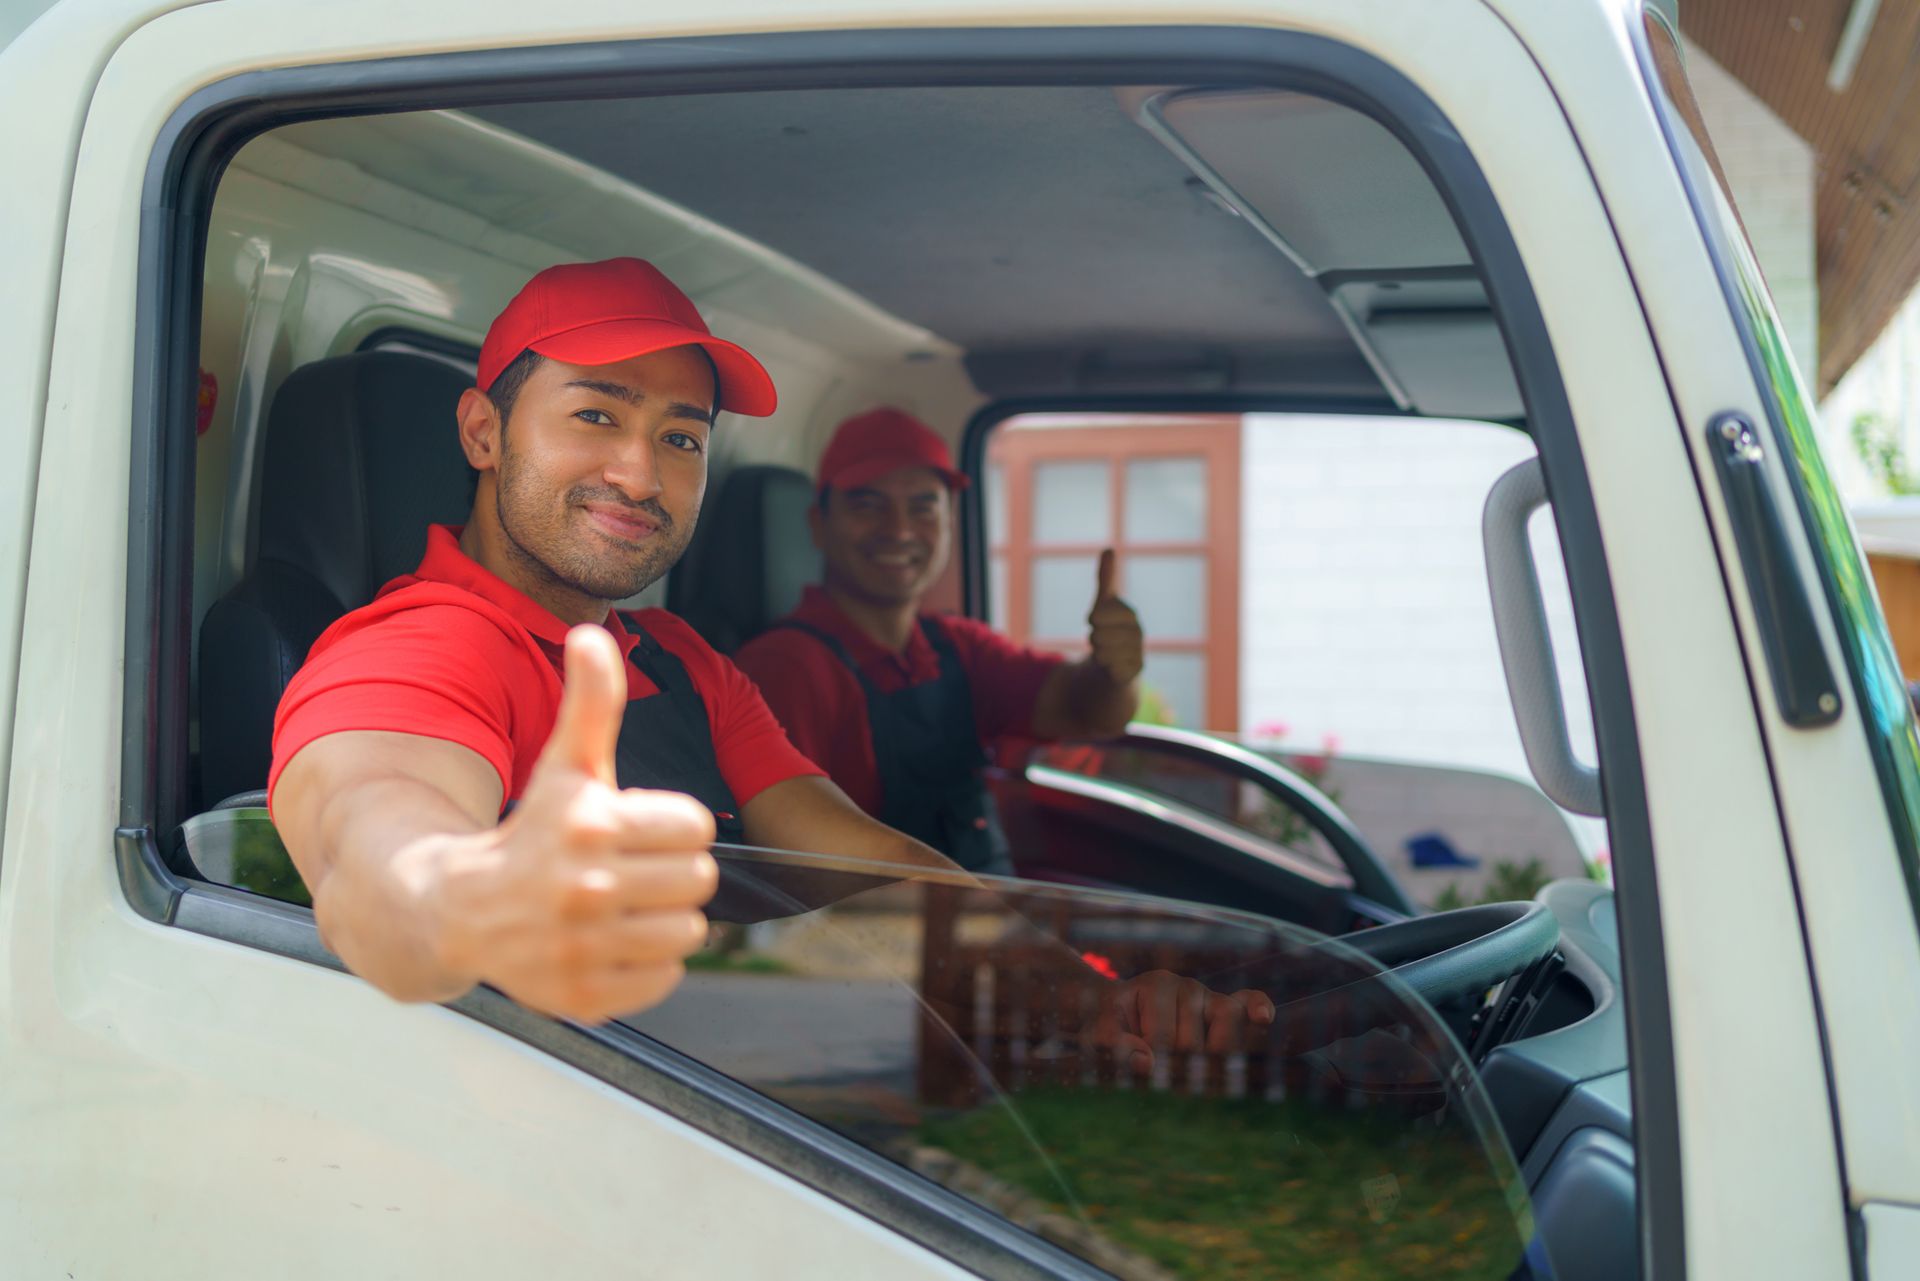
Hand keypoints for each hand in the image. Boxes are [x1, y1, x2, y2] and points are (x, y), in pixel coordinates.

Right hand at [424, 626, 717, 1023]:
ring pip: (689, 932)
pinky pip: (666, 979)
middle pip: (698, 882)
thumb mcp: (564, 765)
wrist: (457, 910)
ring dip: (662, 919)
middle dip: (670, 872)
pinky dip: (646, 966)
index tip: (635, 830)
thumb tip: (591, 634)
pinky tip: (608, 945)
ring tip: (620, 908)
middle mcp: (586, 890)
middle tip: (629, 871)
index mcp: (591, 826)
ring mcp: (584, 948)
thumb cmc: (530, 832)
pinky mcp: (583, 996)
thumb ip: (591, 702)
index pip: (696, 827)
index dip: (672, 826)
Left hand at [1087, 549, 1143, 685]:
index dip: (1093, 619)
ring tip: (1108, 650)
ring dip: (1098, 654)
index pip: (1096, 616)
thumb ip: (1105, 577)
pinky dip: (1106, 668)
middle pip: (1096, 636)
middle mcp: (1138, 632)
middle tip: (1103, 638)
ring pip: (1101, 654)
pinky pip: (1109, 670)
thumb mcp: (1103, 601)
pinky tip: (1113, 664)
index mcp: (1130, 613)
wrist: (1120, 658)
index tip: (1097, 619)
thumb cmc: (1110, 626)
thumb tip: (1108, 548)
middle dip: (1094, 638)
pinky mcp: (1136, 672)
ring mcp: (1138, 652)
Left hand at [1087, 969, 1276, 1075]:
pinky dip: (1257, 1008)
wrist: (1114, 1011)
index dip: (1154, 1065)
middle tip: (1162, 1076)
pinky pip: (1248, 1000)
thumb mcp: (1099, 1032)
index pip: (1166, 1039)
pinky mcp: (1224, 1010)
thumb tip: (1147, 1063)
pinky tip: (1264, 1018)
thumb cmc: (1108, 1023)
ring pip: (1223, 1039)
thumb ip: (1116, 1045)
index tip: (1142, 1072)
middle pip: (1196, 1045)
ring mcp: (1209, 996)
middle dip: (1179, 1069)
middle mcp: (1188, 986)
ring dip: (1206, 1064)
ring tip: (1185, 1072)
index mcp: (1157, 986)